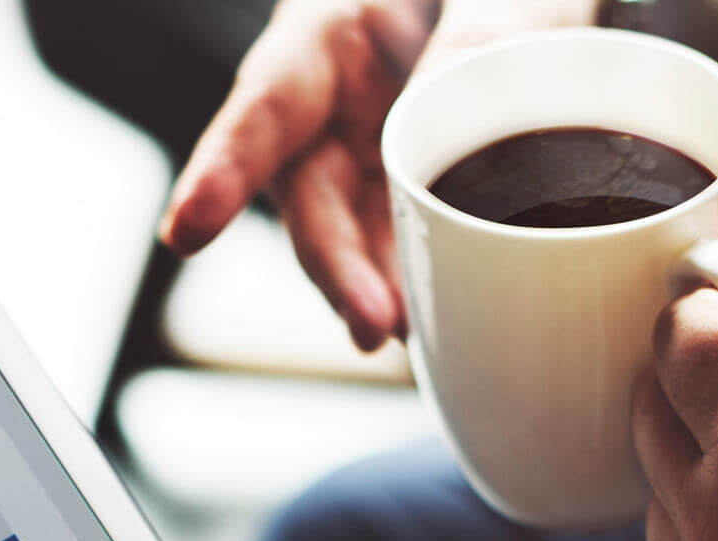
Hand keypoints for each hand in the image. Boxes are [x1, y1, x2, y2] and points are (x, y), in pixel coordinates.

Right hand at [160, 0, 599, 348]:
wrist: (530, 14)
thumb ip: (478, 35)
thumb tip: (445, 114)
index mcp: (331, 31)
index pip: (266, 106)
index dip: (223, 172)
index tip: (187, 232)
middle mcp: (337, 101)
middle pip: (313, 196)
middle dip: (336, 266)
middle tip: (373, 322)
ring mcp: (373, 151)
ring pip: (357, 234)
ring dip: (379, 289)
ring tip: (412, 332)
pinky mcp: (415, 186)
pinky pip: (405, 240)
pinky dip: (420, 280)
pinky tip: (440, 316)